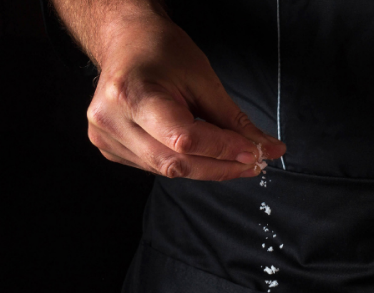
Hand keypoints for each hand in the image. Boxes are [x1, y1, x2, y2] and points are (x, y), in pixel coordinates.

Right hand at [86, 17, 285, 179]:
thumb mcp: (203, 78)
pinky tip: (202, 154)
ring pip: (168, 170)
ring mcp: (106, 138)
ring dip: (207, 169)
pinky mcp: (110, 148)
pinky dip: (186, 164)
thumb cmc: (161, 51)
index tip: (256, 153)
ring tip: (235, 159)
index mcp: (131, 95)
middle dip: (221, 167)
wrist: (126, 41)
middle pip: (176, 163)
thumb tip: (267, 148)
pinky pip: (157, 168)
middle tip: (253, 164)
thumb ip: (232, 119)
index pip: (185, 139)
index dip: (223, 150)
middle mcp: (112, 121)